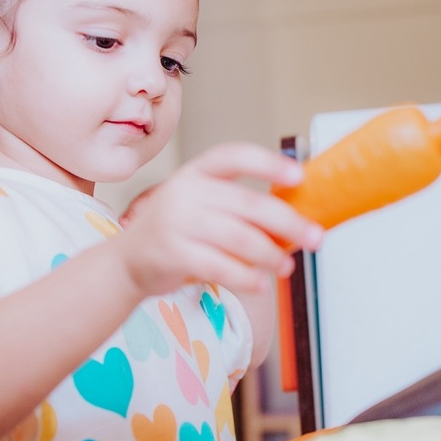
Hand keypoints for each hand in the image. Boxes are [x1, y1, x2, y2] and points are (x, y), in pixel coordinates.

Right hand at [115, 142, 323, 296]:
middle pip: (248, 204)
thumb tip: (298, 220)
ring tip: (286, 267)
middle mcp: (185, 191)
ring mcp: (176, 222)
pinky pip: (220, 266)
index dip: (268, 164)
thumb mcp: (202, 208)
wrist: (126, 263)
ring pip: (239, 238)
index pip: (235, 157)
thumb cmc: (178, 234)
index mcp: (197, 173)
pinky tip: (259, 284)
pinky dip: (246, 277)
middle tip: (314, 237)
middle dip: (289, 222)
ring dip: (271, 255)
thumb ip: (239, 209)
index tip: (299, 176)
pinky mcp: (172, 254)